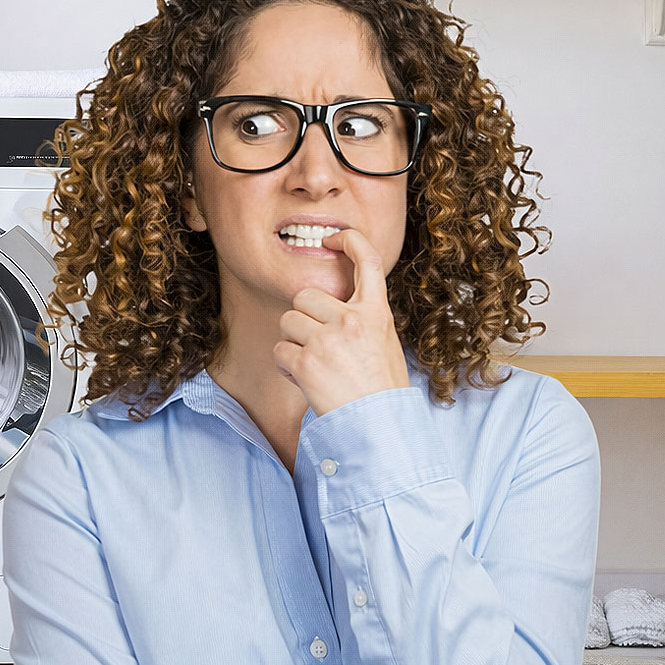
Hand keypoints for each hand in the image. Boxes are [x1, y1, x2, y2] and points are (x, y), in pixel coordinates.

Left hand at [273, 228, 410, 417]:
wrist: (379, 427)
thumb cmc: (381, 390)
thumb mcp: (385, 344)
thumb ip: (363, 320)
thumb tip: (337, 308)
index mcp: (376, 313)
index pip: (368, 262)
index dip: (350, 240)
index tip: (334, 236)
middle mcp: (351, 320)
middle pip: (305, 295)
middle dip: (303, 316)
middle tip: (316, 342)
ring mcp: (326, 340)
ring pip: (287, 320)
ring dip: (292, 341)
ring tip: (313, 364)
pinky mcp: (305, 362)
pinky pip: (279, 350)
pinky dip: (286, 366)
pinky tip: (305, 380)